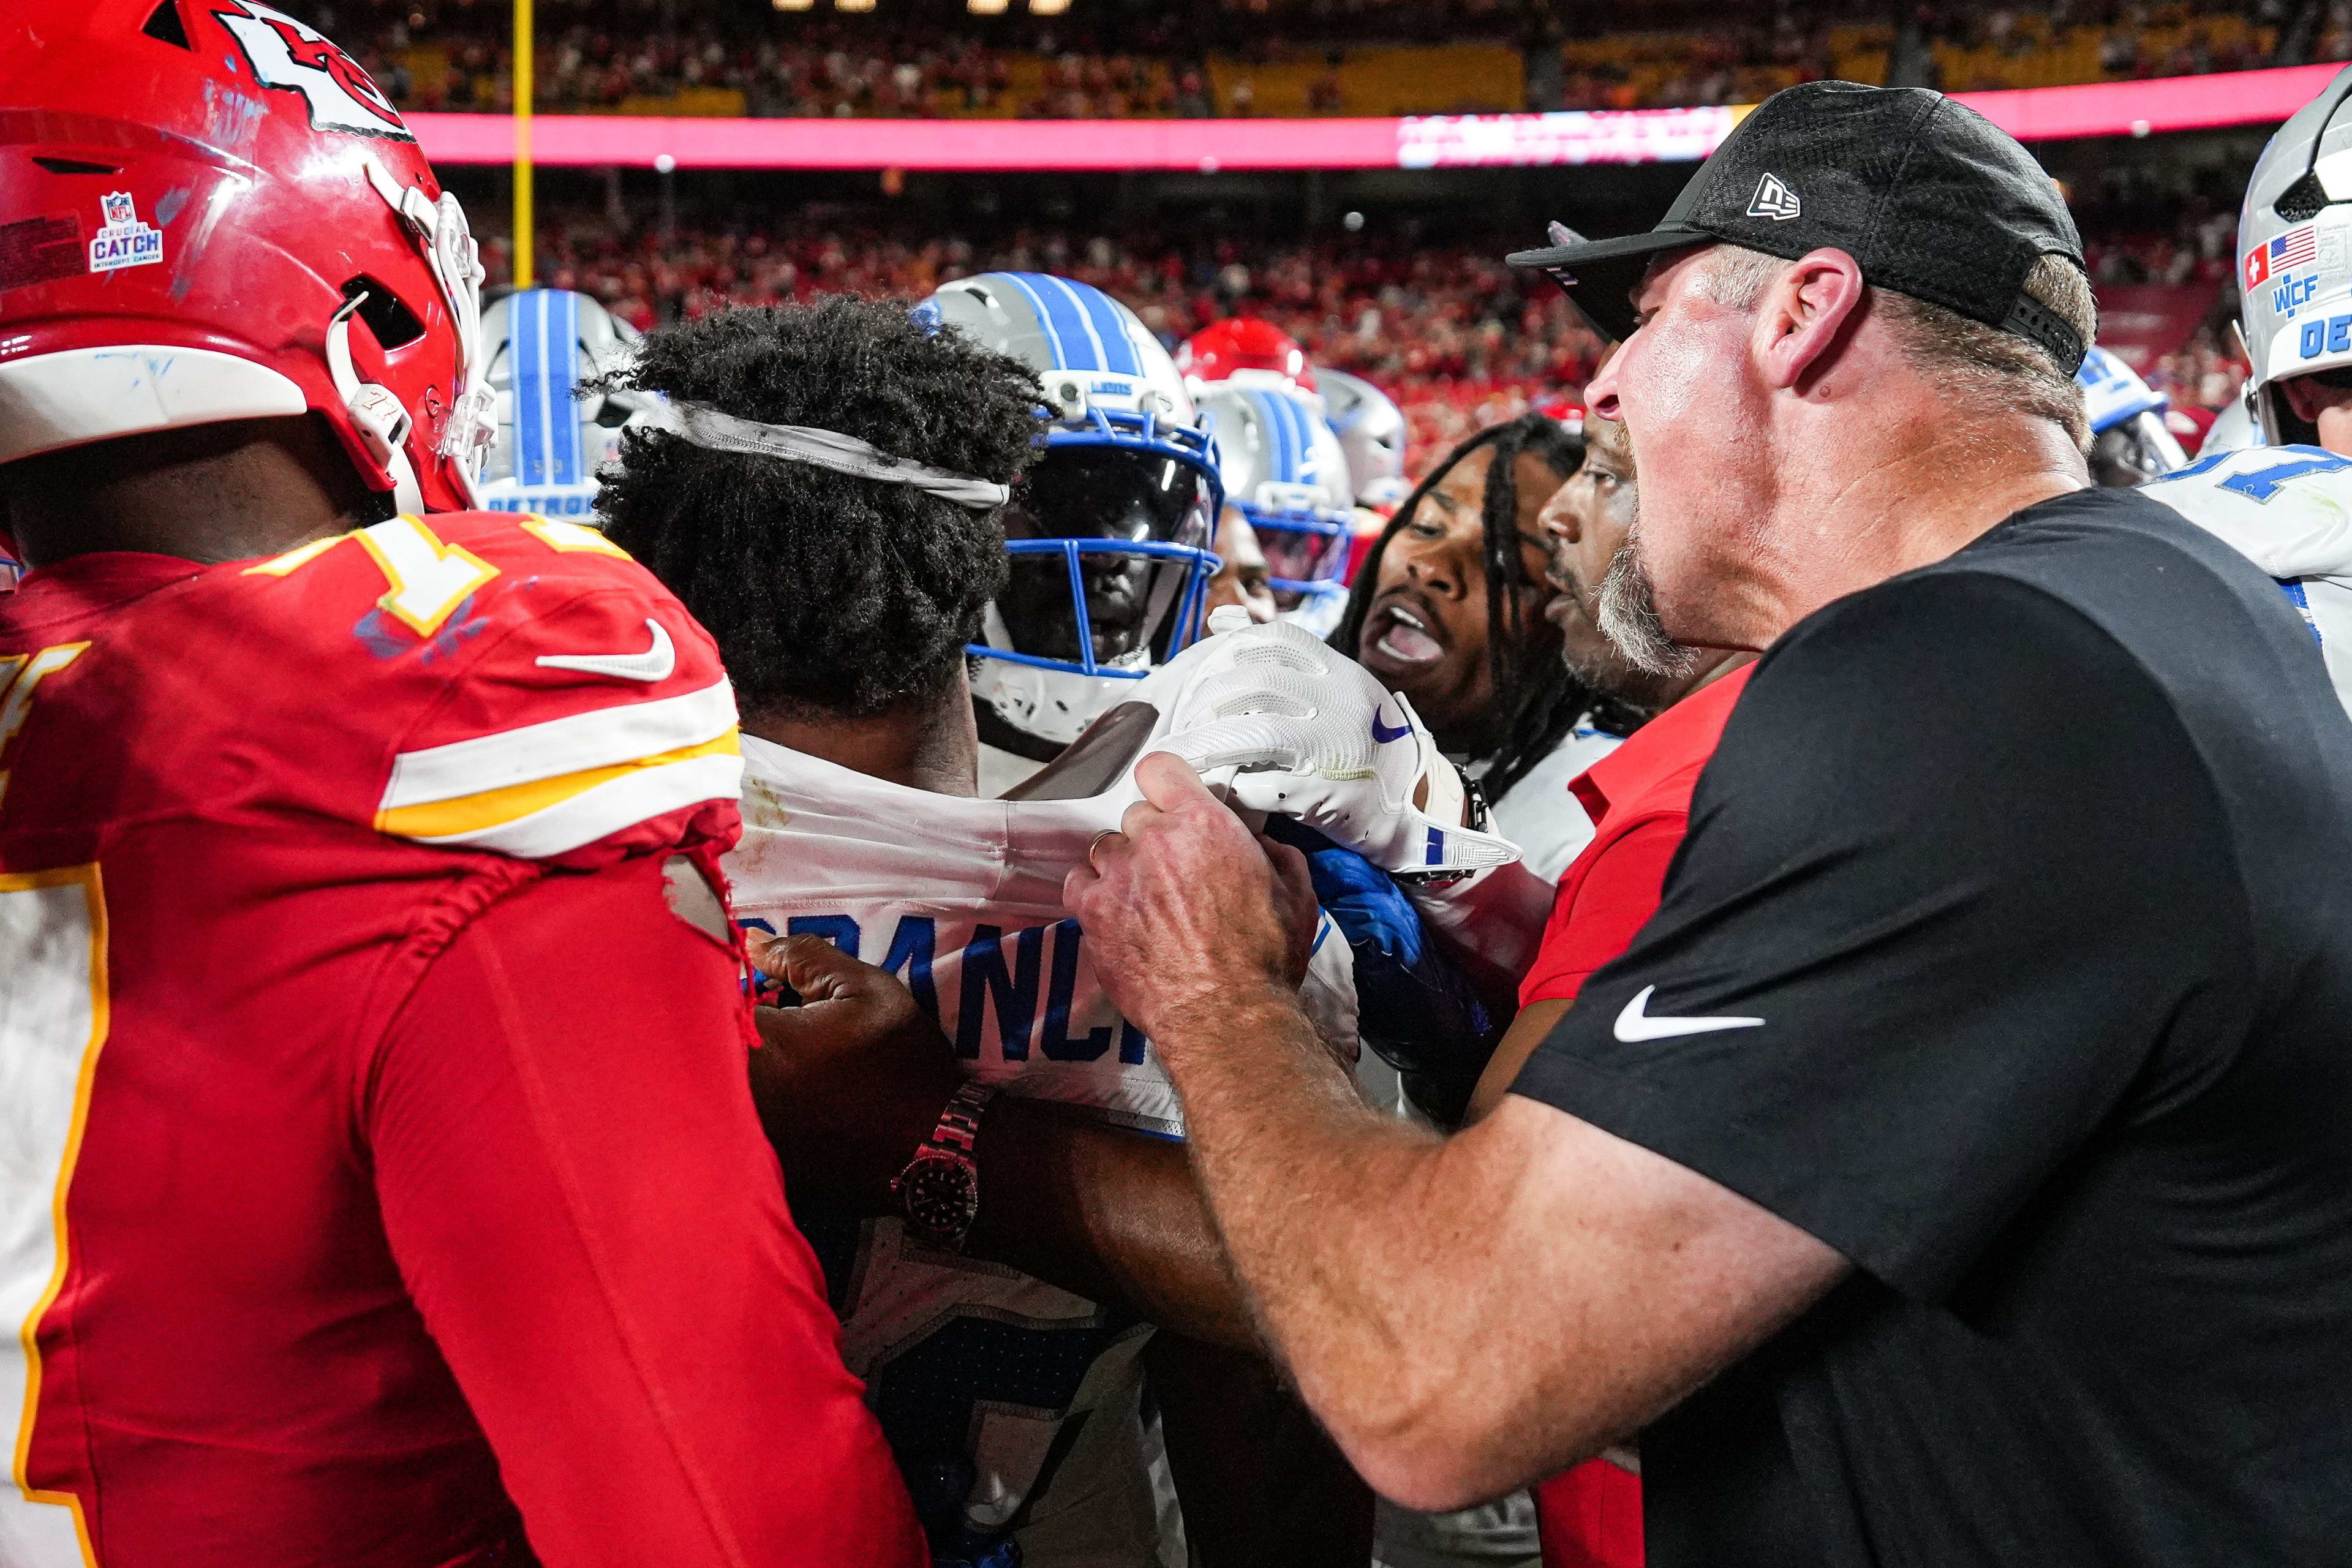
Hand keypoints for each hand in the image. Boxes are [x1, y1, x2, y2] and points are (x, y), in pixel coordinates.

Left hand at [743, 931, 962, 1210]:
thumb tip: (750, 941)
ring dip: (739, 1067)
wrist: (934, 1143)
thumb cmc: (900, 1059)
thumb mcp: (864, 989)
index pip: (716, 999)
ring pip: (719, 1085)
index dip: (739, 989)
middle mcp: (742, 1095)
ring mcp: (749, 1135)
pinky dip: (754, 1106)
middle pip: (711, 1046)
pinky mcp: (762, 1162)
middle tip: (785, 1028)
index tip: (769, 992)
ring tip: (797, 1065)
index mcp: (761, 1044)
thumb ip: (801, 957)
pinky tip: (799, 1102)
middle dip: (733, 1027)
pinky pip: (738, 1123)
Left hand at [1066, 752, 1307, 1047]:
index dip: (1166, 783)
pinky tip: (1116, 911)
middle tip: (1174, 867)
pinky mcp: (1094, 914)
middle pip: (1136, 815)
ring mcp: (1118, 876)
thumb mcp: (1295, 893)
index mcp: (1204, 824)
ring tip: (1145, 895)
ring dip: (1123, 864)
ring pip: (1105, 847)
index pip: (1160, 769)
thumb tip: (1257, 844)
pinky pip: (1079, 883)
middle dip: (1154, 836)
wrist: (1226, 1016)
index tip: (1171, 798)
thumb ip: (1272, 853)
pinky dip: (1094, 892)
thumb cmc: (1263, 960)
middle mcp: (1154, 840)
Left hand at [1139, 619, 1521, 877]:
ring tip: (1182, 753)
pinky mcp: (1321, 793)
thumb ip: (1287, 662)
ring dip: (1206, 743)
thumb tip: (1222, 623)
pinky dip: (1231, 785)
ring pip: (1253, 732)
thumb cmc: (1363, 743)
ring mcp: (1332, 747)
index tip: (1204, 673)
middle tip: (1183, 720)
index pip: (1278, 639)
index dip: (1229, 651)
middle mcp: (1339, 703)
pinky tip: (1213, 787)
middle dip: (1205, 700)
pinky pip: (1262, 784)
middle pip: (1254, 684)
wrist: (1411, 803)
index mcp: (1342, 674)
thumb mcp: (1338, 691)